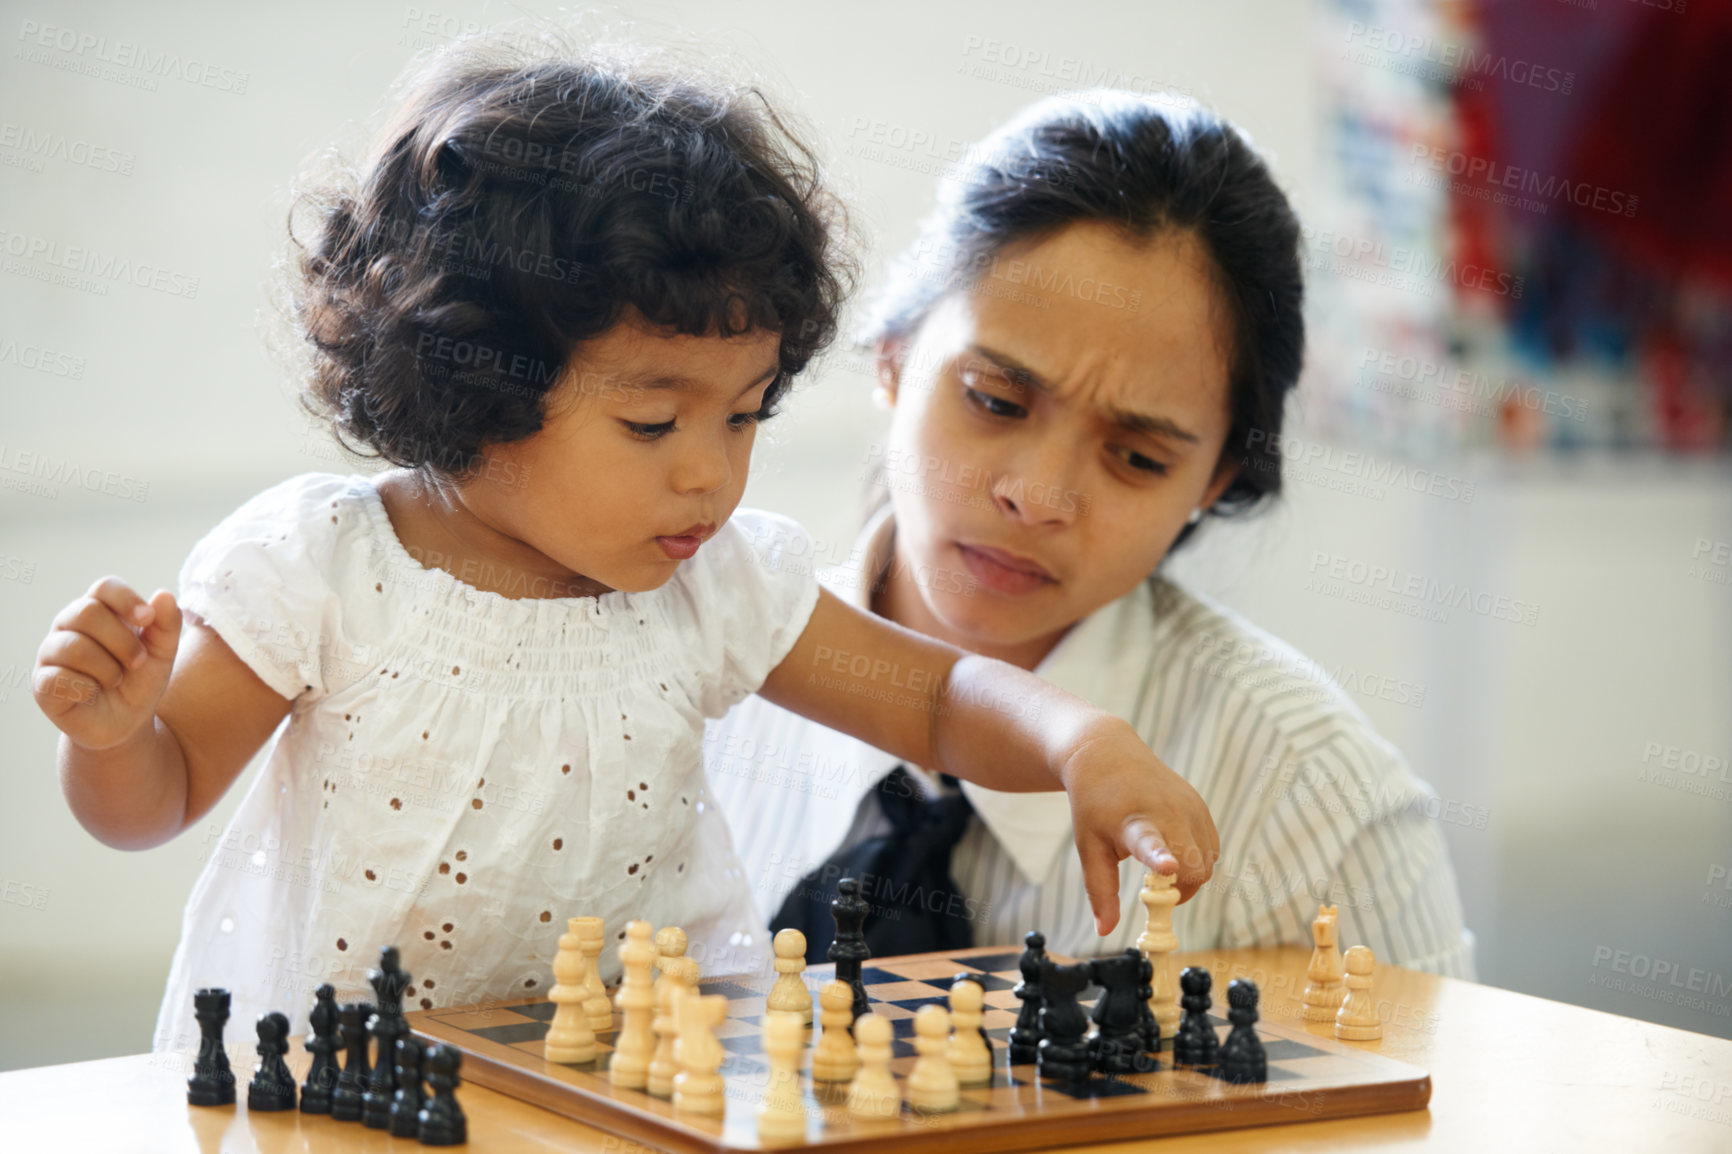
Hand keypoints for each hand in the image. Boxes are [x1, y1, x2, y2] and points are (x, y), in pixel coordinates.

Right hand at [35, 577, 181, 750]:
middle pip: (87, 612)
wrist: (126, 724)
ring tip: (116, 681)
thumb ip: (166, 625)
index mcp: (99, 612)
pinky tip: (93, 693)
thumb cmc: (140, 682)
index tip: (147, 619)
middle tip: (138, 662)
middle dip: (122, 641)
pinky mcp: (42, 683)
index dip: (126, 599)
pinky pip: (58, 676)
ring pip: (73, 645)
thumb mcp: (162, 654)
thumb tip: (164, 594)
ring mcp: (51, 653)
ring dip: (107, 667)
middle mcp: (69, 626)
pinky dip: (86, 687)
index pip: (104, 587)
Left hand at [1057, 719, 1219, 935]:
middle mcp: (1168, 813)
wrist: (1107, 755)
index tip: (1168, 868)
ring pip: (1208, 860)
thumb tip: (1105, 931)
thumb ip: (1100, 891)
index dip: (1161, 857)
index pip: (1151, 843)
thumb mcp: (1090, 848)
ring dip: (1190, 874)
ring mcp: (1189, 807)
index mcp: (1135, 823)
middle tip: (1153, 886)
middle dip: (1181, 890)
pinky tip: (1173, 847)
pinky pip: (1211, 846)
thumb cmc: (1095, 805)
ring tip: (1160, 865)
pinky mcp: (1200, 804)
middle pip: (1195, 868)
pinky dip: (1197, 857)